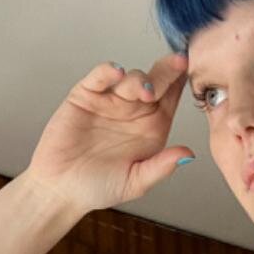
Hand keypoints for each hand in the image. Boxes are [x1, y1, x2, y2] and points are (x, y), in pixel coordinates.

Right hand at [25, 54, 195, 213]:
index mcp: (151, 129)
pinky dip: (107, 72)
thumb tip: (188, 154)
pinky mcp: (85, 96)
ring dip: (139, 79)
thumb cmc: (98, 187)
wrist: (61, 189)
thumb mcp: (136, 182)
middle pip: (155, 83)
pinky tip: (117, 72)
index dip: (180, 84)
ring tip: (145, 90)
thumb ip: (161, 167)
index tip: (192, 71)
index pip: (170, 100)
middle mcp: (133, 111)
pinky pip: (98, 78)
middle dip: (167, 72)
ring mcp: (110, 101)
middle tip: (177, 64)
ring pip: (130, 79)